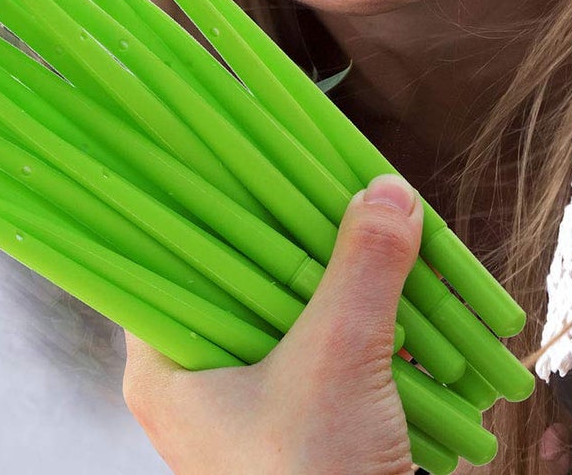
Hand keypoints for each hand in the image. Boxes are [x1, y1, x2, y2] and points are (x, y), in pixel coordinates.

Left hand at [121, 174, 424, 474]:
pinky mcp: (300, 421)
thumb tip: (387, 191)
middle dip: (302, 234)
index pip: (166, 252)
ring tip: (386, 233)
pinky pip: (325, 347)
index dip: (207, 198)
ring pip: (290, 308)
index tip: (247, 150)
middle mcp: (198, 379)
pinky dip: (364, 322)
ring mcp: (249, 403)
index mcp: (166, 365)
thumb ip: (361, 270)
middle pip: (241, 272)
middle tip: (337, 186)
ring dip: (344, 276)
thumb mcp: (337, 364)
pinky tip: (406, 294)